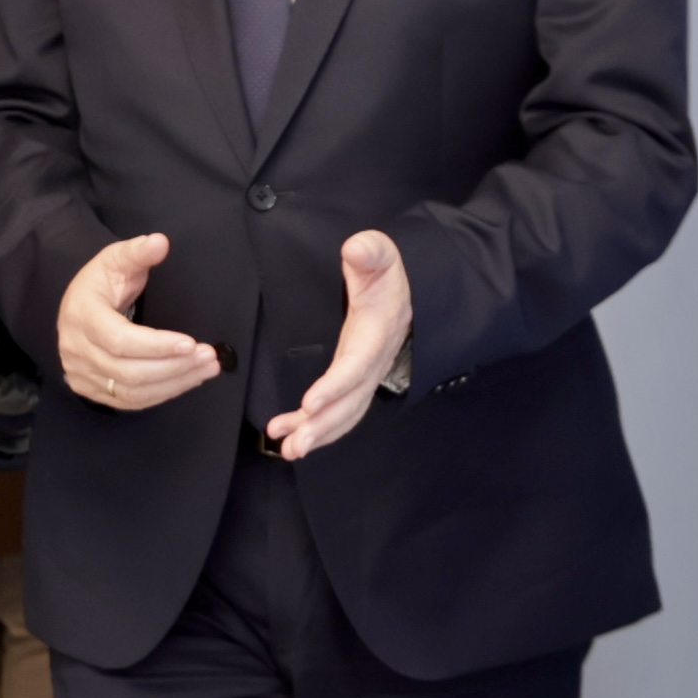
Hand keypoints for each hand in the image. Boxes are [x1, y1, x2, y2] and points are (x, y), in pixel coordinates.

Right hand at [56, 232, 225, 413]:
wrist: (74, 309)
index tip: (191, 342)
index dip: (157, 345)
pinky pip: (130, 401)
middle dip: (174, 367)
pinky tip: (187, 380)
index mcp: (82, 316)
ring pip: (132, 391)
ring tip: (208, 369)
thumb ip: (137, 252)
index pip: (120, 340)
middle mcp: (77, 350)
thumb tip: (160, 242)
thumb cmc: (98, 284)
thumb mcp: (114, 260)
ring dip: (175, 383)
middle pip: (129, 372)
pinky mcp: (92, 391)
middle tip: (210, 357)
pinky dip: (162, 393)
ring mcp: (82, 374)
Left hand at [263, 231, 412, 463]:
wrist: (409, 291)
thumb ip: (370, 251)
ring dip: (318, 434)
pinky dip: (321, 428)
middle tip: (293, 443)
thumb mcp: (382, 253)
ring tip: (288, 448)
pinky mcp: (356, 380)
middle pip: (351, 401)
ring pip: (346, 413)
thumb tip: (356, 248)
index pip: (357, 364)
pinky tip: (293, 438)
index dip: (335, 386)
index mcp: (377, 331)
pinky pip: (343, 411)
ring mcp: (366, 374)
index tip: (309, 403)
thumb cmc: (389, 273)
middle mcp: (374, 360)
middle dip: (322, 425)